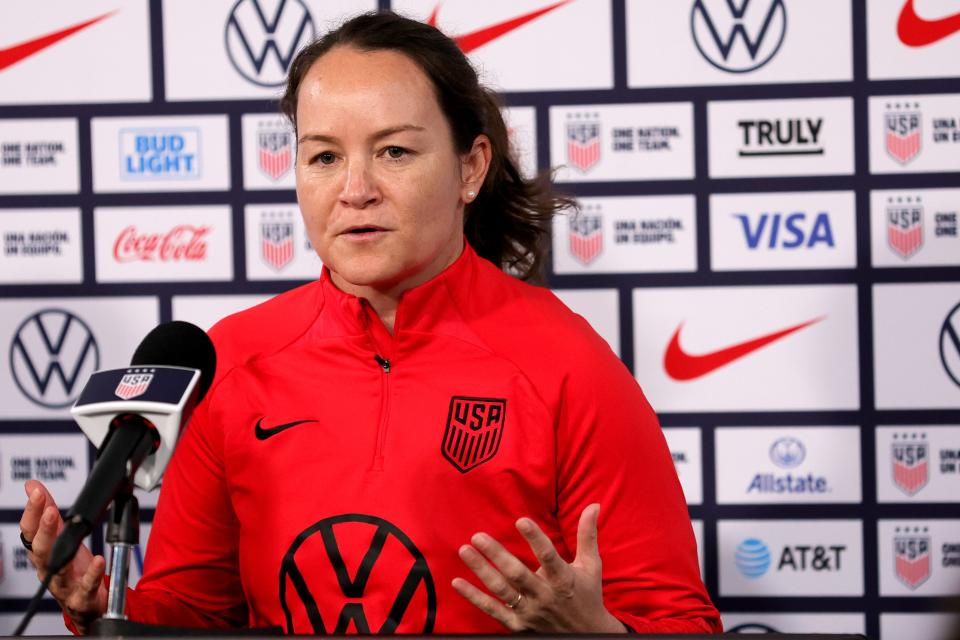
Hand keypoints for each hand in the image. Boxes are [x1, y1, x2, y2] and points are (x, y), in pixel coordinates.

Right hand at [19, 480, 107, 633]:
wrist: (86, 603)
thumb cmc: (72, 567)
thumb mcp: (62, 536)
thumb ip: (48, 510)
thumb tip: (32, 485)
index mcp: (43, 551)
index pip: (30, 531)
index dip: (31, 512)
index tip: (36, 492)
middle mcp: (49, 568)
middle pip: (40, 549)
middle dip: (43, 529)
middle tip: (48, 511)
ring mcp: (64, 584)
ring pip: (56, 569)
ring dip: (60, 551)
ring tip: (68, 535)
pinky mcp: (81, 598)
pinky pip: (85, 586)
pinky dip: (91, 574)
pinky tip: (98, 560)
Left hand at [452, 503, 625, 632]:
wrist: (587, 636)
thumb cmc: (587, 595)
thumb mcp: (591, 566)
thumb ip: (587, 535)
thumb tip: (593, 506)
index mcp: (563, 579)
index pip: (548, 556)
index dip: (535, 538)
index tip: (520, 520)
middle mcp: (545, 596)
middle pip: (517, 574)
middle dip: (496, 554)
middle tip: (477, 536)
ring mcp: (530, 612)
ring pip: (502, 591)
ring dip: (481, 571)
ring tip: (464, 551)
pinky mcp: (518, 625)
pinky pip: (493, 610)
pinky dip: (474, 597)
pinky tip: (457, 583)